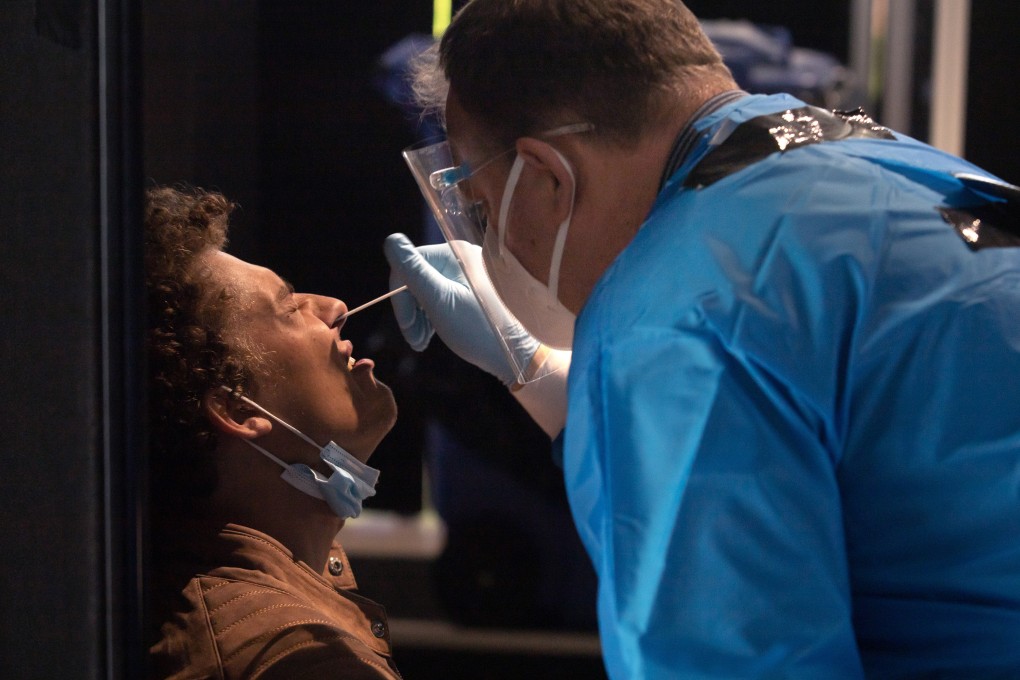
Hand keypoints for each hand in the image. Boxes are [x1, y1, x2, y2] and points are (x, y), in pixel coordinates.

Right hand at [384, 233, 538, 385]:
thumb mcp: (440, 301)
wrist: (520, 355)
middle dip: (411, 311)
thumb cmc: (481, 330)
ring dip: (420, 316)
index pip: (407, 266)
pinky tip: (436, 334)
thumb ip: (413, 271)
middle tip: (417, 341)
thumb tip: (390, 240)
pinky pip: (443, 296)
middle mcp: (463, 256)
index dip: (400, 300)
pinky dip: (434, 315)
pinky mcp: (475, 289)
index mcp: (454, 253)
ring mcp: (470, 272)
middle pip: (417, 278)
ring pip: (428, 289)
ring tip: (424, 342)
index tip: (409, 330)